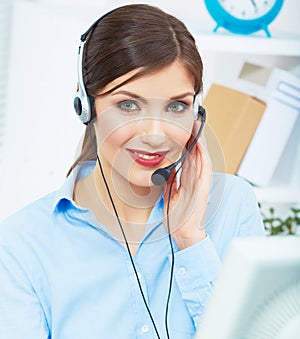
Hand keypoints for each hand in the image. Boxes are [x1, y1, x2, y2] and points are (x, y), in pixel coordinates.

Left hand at [163, 119, 211, 249]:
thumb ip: (171, 180)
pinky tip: (200, 145)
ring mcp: (201, 182)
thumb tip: (167, 168)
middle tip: (192, 121)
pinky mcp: (204, 188)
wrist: (183, 231)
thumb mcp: (170, 193)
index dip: (187, 142)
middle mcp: (196, 178)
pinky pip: (205, 168)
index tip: (184, 129)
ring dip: (201, 142)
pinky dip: (203, 156)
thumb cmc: (178, 215)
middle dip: (195, 136)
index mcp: (188, 179)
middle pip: (197, 153)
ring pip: (202, 157)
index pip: (189, 156)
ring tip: (197, 126)